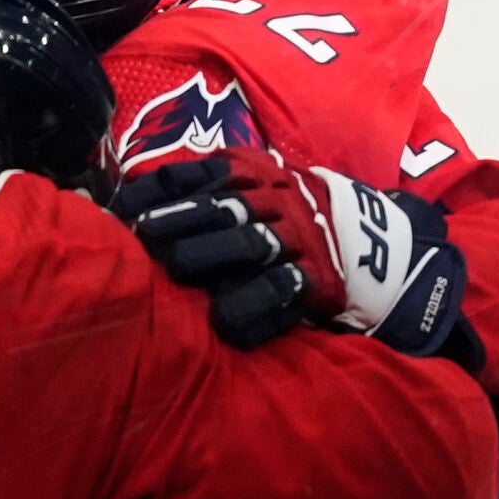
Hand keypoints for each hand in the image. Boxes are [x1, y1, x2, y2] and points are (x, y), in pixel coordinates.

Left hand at [114, 148, 467, 355]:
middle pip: (222, 208)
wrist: (378, 242)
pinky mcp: (316, 281)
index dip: (159, 190)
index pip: (200, 177)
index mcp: (256, 175)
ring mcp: (299, 240)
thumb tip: (128, 200)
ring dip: (210, 254)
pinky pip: (280, 293)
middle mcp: (278, 202)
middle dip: (178, 220)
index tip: (120, 205)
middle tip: (139, 235)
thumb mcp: (257, 187)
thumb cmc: (290, 217)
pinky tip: (223, 323)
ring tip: (175, 267)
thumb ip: (206, 189)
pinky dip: (251, 309)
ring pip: (250, 244)